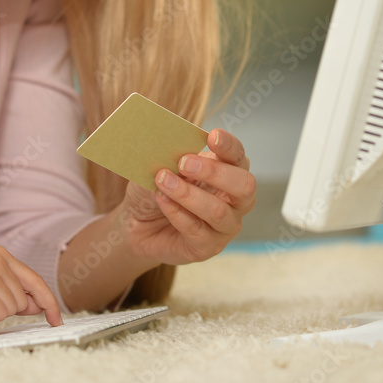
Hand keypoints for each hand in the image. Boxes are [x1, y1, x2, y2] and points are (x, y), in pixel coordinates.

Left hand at [118, 128, 255, 264]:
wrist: (137, 223)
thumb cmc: (157, 188)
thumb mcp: (160, 166)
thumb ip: (170, 156)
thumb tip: (170, 145)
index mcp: (229, 172)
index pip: (238, 156)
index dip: (229, 146)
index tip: (211, 136)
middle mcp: (235, 200)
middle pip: (244, 186)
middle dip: (214, 172)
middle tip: (184, 163)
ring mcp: (225, 226)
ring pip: (218, 211)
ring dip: (188, 194)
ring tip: (163, 181)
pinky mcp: (208, 247)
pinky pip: (197, 230)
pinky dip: (177, 212)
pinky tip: (161, 199)